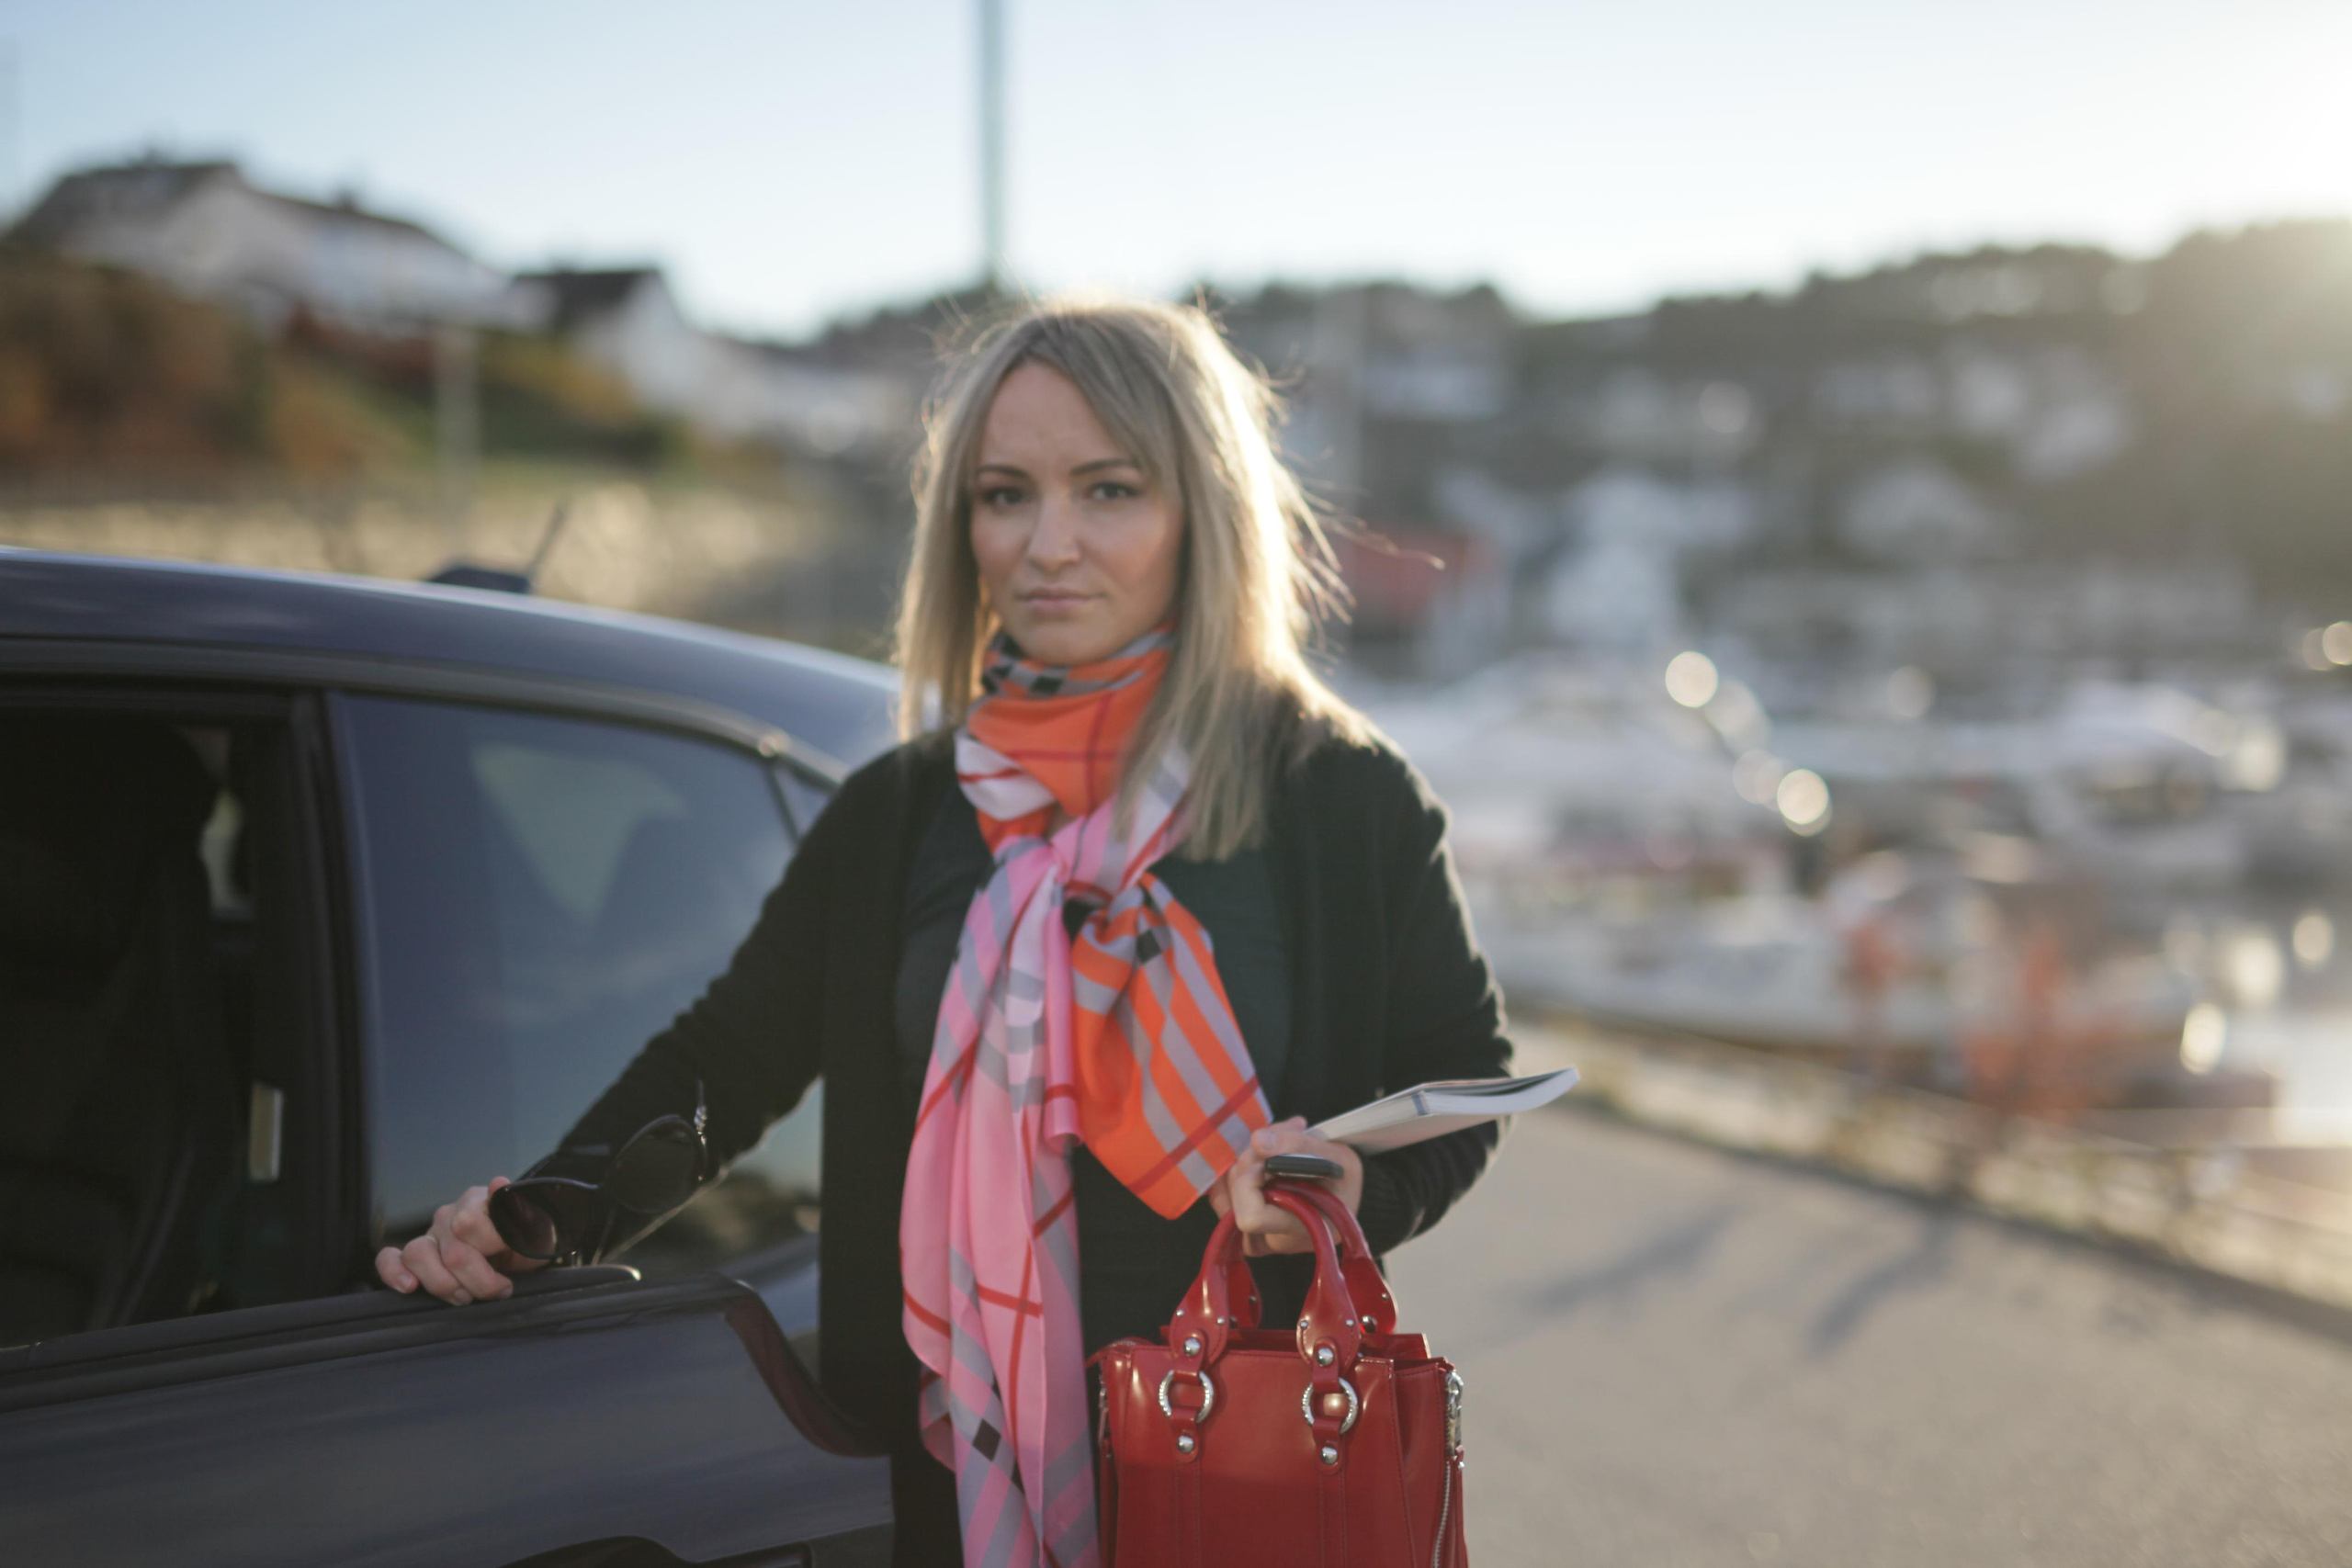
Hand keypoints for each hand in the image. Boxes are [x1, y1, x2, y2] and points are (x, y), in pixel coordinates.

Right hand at [374, 1177, 545, 1303]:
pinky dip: (394, 1272)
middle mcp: (451, 1214)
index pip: (470, 1224)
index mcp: (480, 1201)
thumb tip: (498, 1183)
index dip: (490, 1254)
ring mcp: (432, 1234)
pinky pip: (391, 1258)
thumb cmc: (529, 1243)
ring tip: (465, 1296)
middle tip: (499, 1289)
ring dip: (444, 1284)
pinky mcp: (417, 1255)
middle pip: (452, 1251)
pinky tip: (409, 1286)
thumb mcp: (537, 1231)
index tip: (511, 1272)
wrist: (524, 1254)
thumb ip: (520, 1212)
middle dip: (478, 1280)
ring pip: (419, 1254)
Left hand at [1206, 1117, 1363, 1256]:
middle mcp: (1279, 1242)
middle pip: (1235, 1202)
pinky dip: (1233, 1175)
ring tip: (1272, 1147)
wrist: (1344, 1189)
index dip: (1250, 1181)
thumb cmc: (1343, 1176)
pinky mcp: (1250, 1230)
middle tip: (1271, 1142)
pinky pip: (1222, 1201)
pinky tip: (1255, 1161)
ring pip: (1226, 1199)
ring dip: (1243, 1165)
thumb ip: (1297, 1145)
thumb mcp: (1335, 1154)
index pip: (1252, 1217)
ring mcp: (1262, 1239)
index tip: (1267, 1158)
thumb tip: (1257, 1141)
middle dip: (1247, 1165)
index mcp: (1305, 1230)